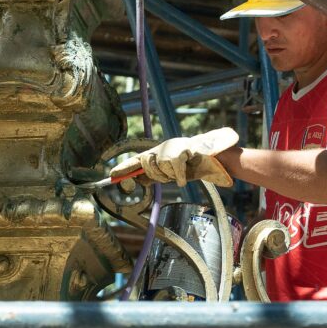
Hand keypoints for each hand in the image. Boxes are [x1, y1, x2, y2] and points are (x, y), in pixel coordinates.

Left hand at [109, 127, 238, 186]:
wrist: (215, 157)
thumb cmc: (192, 165)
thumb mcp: (170, 172)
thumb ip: (154, 175)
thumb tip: (137, 180)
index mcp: (158, 152)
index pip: (136, 160)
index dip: (124, 167)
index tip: (111, 175)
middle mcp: (162, 147)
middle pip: (147, 164)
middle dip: (156, 175)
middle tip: (171, 175)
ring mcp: (172, 147)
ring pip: (160, 167)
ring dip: (170, 175)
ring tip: (182, 171)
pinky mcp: (183, 150)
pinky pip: (174, 168)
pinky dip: (178, 176)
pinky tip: (184, 178)